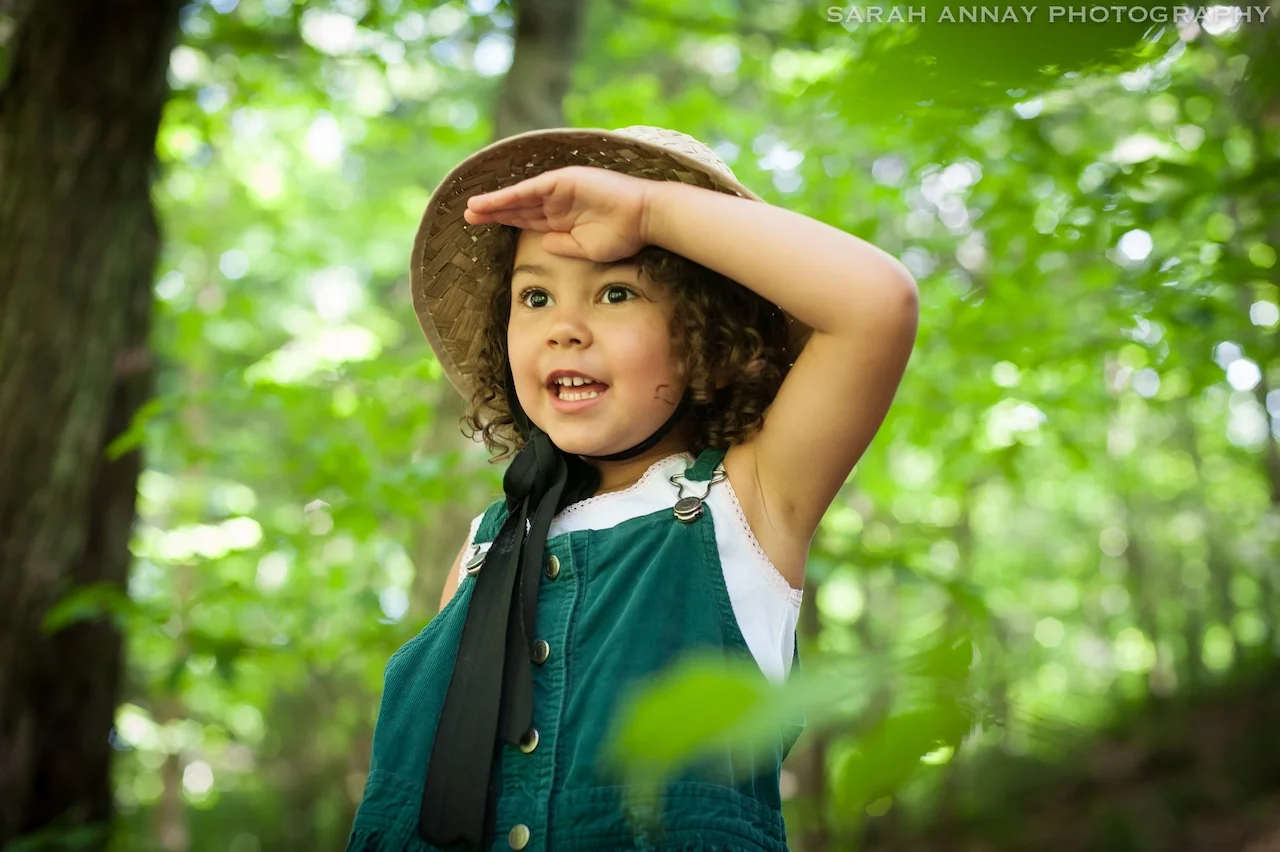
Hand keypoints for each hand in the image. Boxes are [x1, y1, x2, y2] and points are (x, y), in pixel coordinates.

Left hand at [463, 166, 652, 262]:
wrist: (645, 218)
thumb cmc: (623, 236)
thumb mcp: (586, 249)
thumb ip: (562, 246)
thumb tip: (541, 243)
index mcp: (562, 219)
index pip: (527, 220)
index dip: (504, 222)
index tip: (482, 228)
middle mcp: (558, 202)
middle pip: (518, 207)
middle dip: (493, 212)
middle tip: (467, 217)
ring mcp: (561, 190)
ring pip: (520, 198)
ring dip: (495, 204)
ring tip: (471, 209)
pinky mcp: (565, 181)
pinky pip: (532, 189)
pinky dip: (512, 195)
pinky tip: (493, 201)